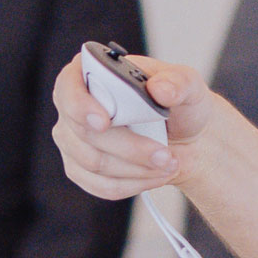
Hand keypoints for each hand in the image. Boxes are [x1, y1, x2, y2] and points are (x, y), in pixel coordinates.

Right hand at [51, 51, 215, 199]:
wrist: (187, 138)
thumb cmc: (180, 104)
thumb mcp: (188, 85)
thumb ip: (178, 82)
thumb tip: (159, 88)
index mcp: (94, 72)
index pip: (69, 85)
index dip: (80, 105)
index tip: (104, 122)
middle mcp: (75, 105)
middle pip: (83, 132)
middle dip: (128, 147)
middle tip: (164, 154)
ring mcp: (73, 139)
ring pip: (93, 162)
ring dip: (135, 168)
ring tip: (168, 163)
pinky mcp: (81, 169)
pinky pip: (100, 185)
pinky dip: (133, 184)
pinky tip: (155, 176)